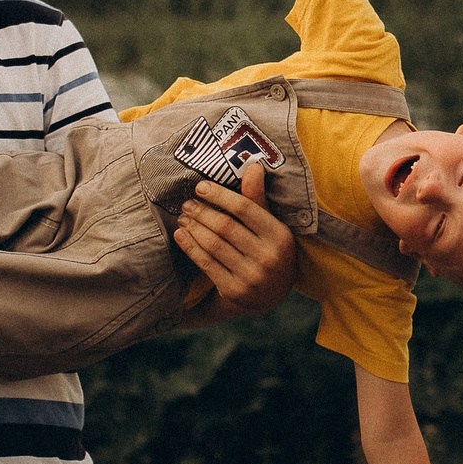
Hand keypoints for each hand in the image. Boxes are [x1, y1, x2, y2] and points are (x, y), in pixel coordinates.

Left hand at [173, 160, 297, 316]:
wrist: (271, 297)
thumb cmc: (268, 251)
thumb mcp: (270, 226)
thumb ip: (258, 198)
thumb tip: (254, 166)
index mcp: (280, 236)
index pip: (245, 208)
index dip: (219, 195)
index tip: (200, 187)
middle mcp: (269, 257)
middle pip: (226, 227)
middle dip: (202, 212)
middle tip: (187, 204)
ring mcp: (252, 277)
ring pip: (214, 245)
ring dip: (193, 228)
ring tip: (183, 217)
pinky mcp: (235, 291)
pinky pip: (207, 264)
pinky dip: (191, 247)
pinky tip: (181, 235)